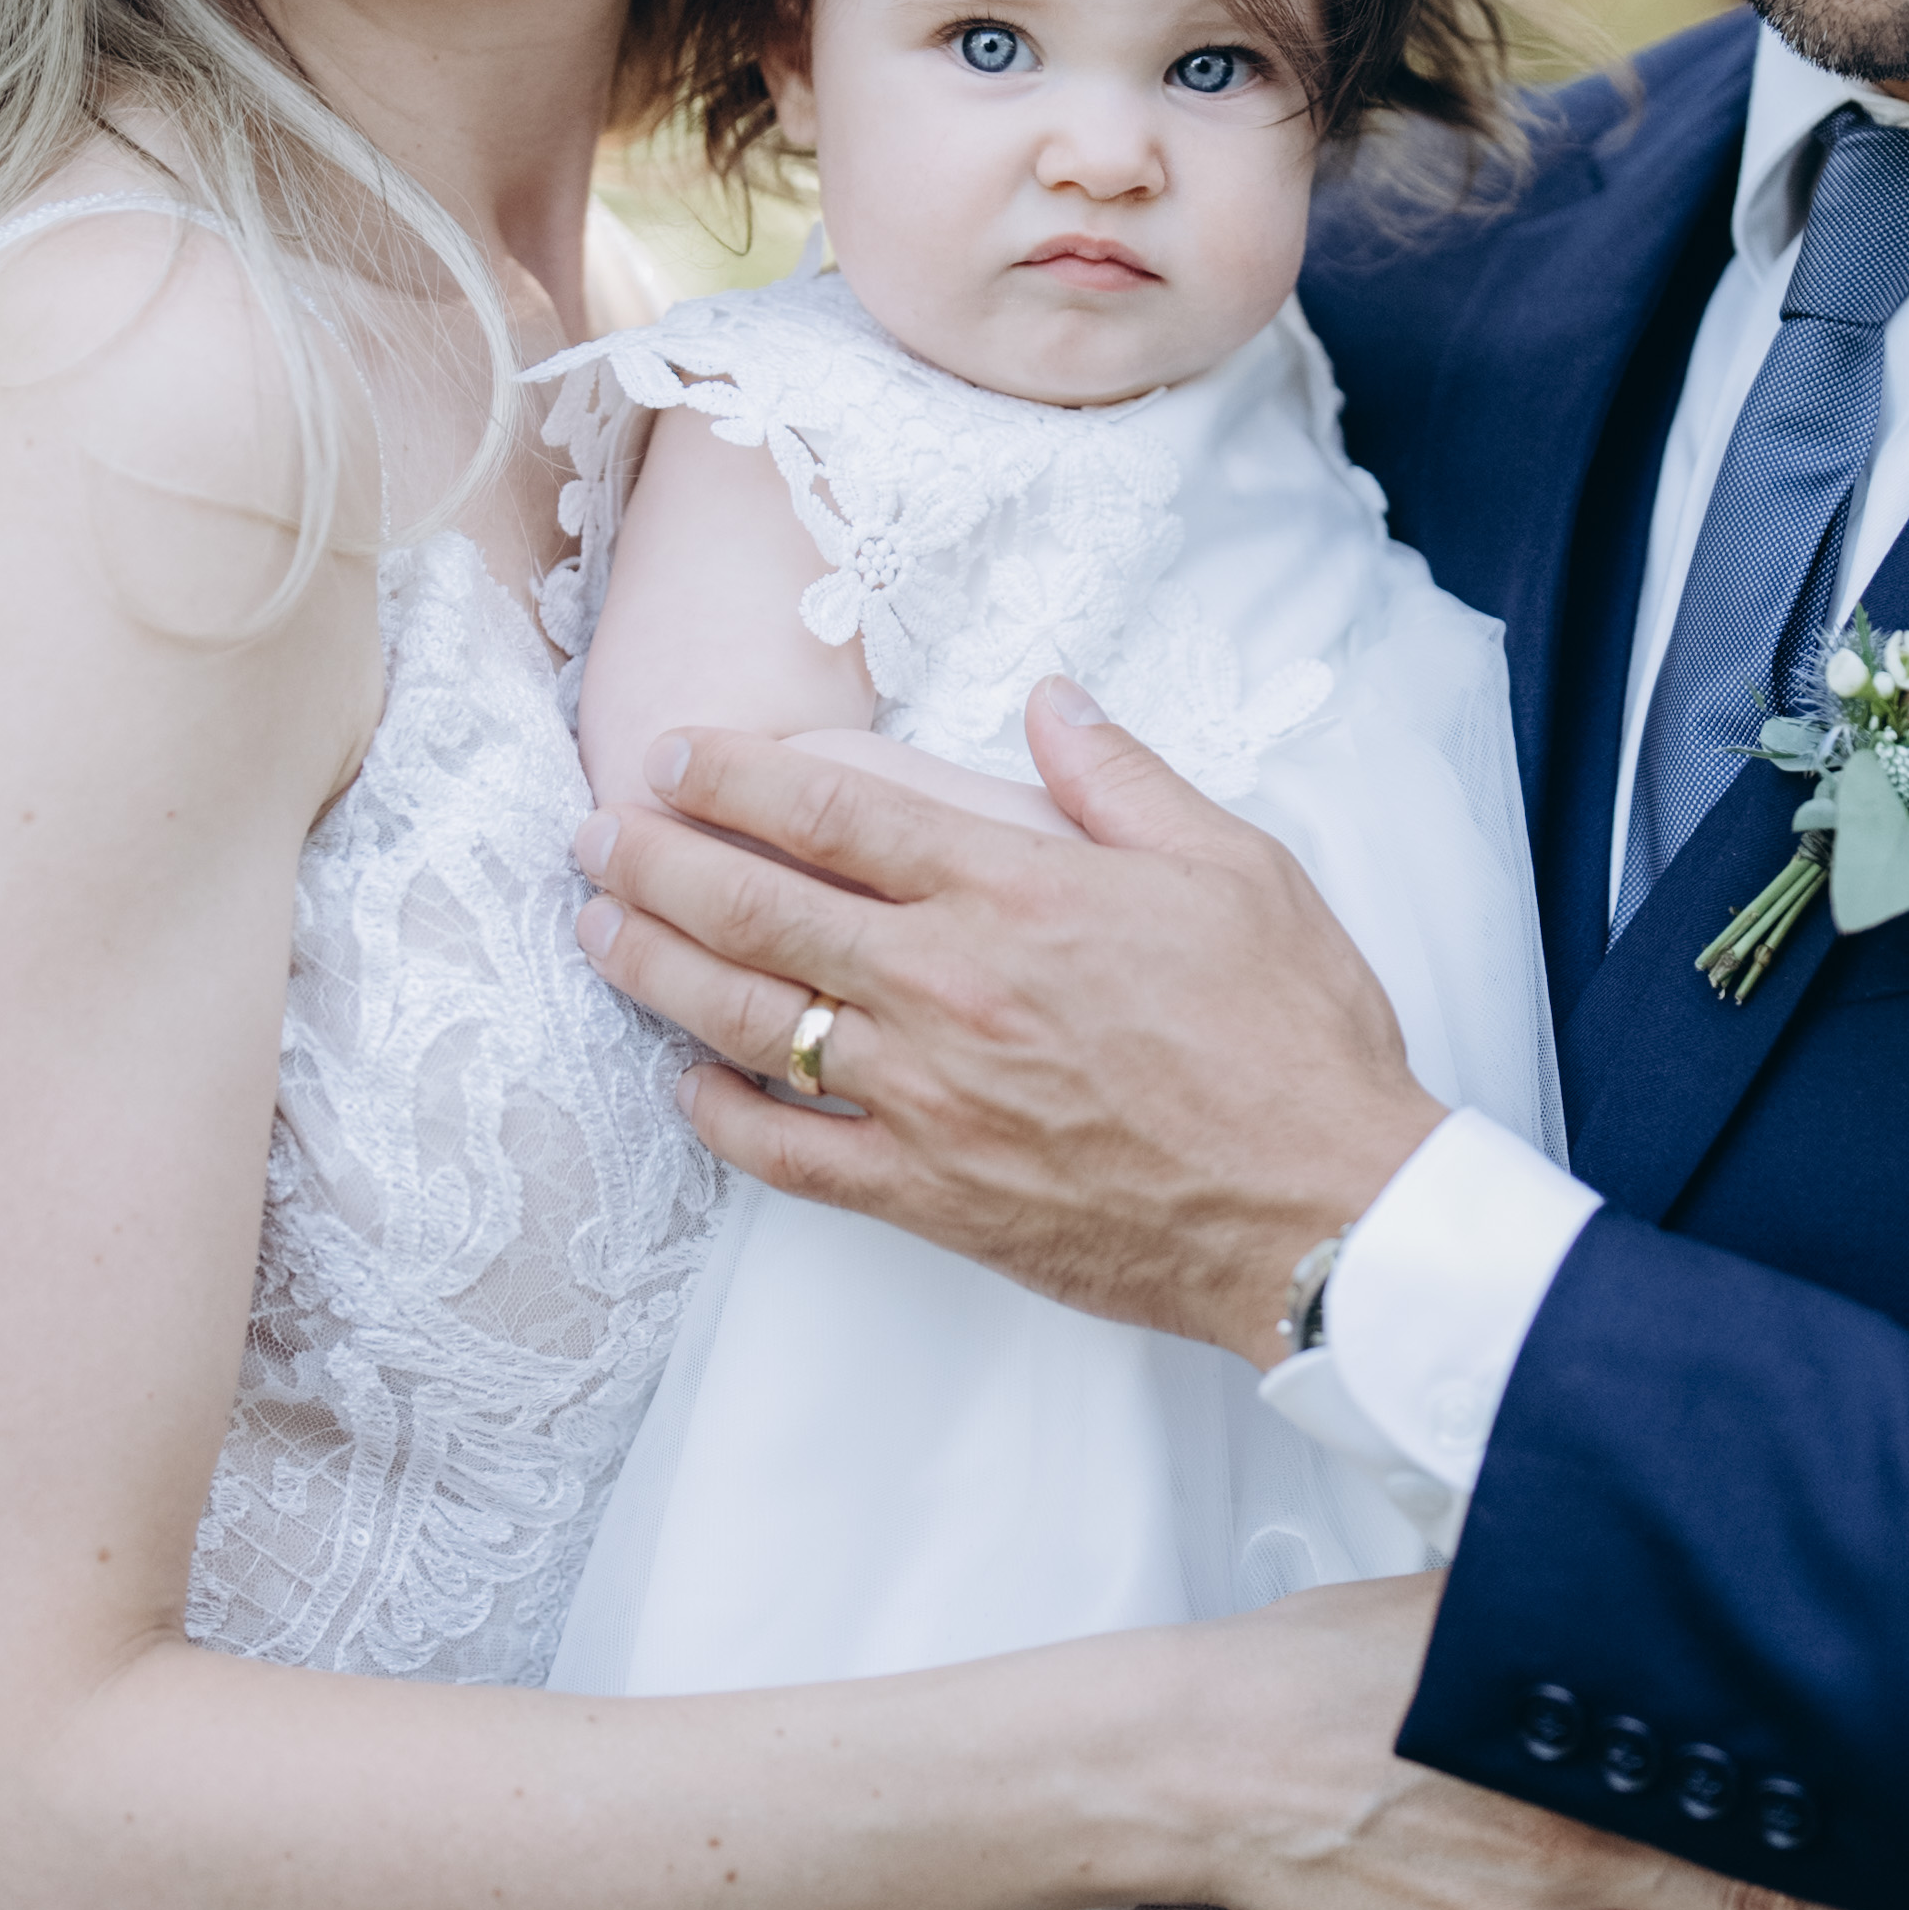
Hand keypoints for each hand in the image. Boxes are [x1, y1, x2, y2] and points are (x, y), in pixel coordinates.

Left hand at [572, 683, 1443, 1358]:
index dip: (734, 776)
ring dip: (655, 971)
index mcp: (1012, 889)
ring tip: (597, 932)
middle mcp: (946, 984)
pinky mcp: (931, 1194)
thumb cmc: (1290, 1033)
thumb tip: (1051, 701)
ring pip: (747, 1022)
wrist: (1316, 1208)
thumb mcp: (1231, 864)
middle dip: (656, 861)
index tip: (671, 756)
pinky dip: (722, 1118)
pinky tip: (684, 1086)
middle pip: (757, 907)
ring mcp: (926, 1097)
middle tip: (592, 834)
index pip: (833, 810)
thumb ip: (1121, 778)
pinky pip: (790, 1156)